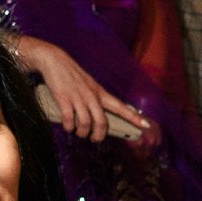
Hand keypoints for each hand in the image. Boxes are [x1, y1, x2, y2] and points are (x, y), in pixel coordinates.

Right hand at [20, 35, 150, 145]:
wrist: (55, 61)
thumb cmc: (72, 75)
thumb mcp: (89, 85)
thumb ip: (95, 99)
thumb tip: (96, 118)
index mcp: (101, 93)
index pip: (121, 107)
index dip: (134, 117)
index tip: (146, 125)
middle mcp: (92, 96)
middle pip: (101, 122)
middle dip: (99, 135)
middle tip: (95, 139)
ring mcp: (78, 98)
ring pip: (86, 123)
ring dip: (83, 133)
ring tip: (79, 133)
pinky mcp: (64, 99)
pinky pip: (69, 120)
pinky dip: (69, 127)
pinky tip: (68, 127)